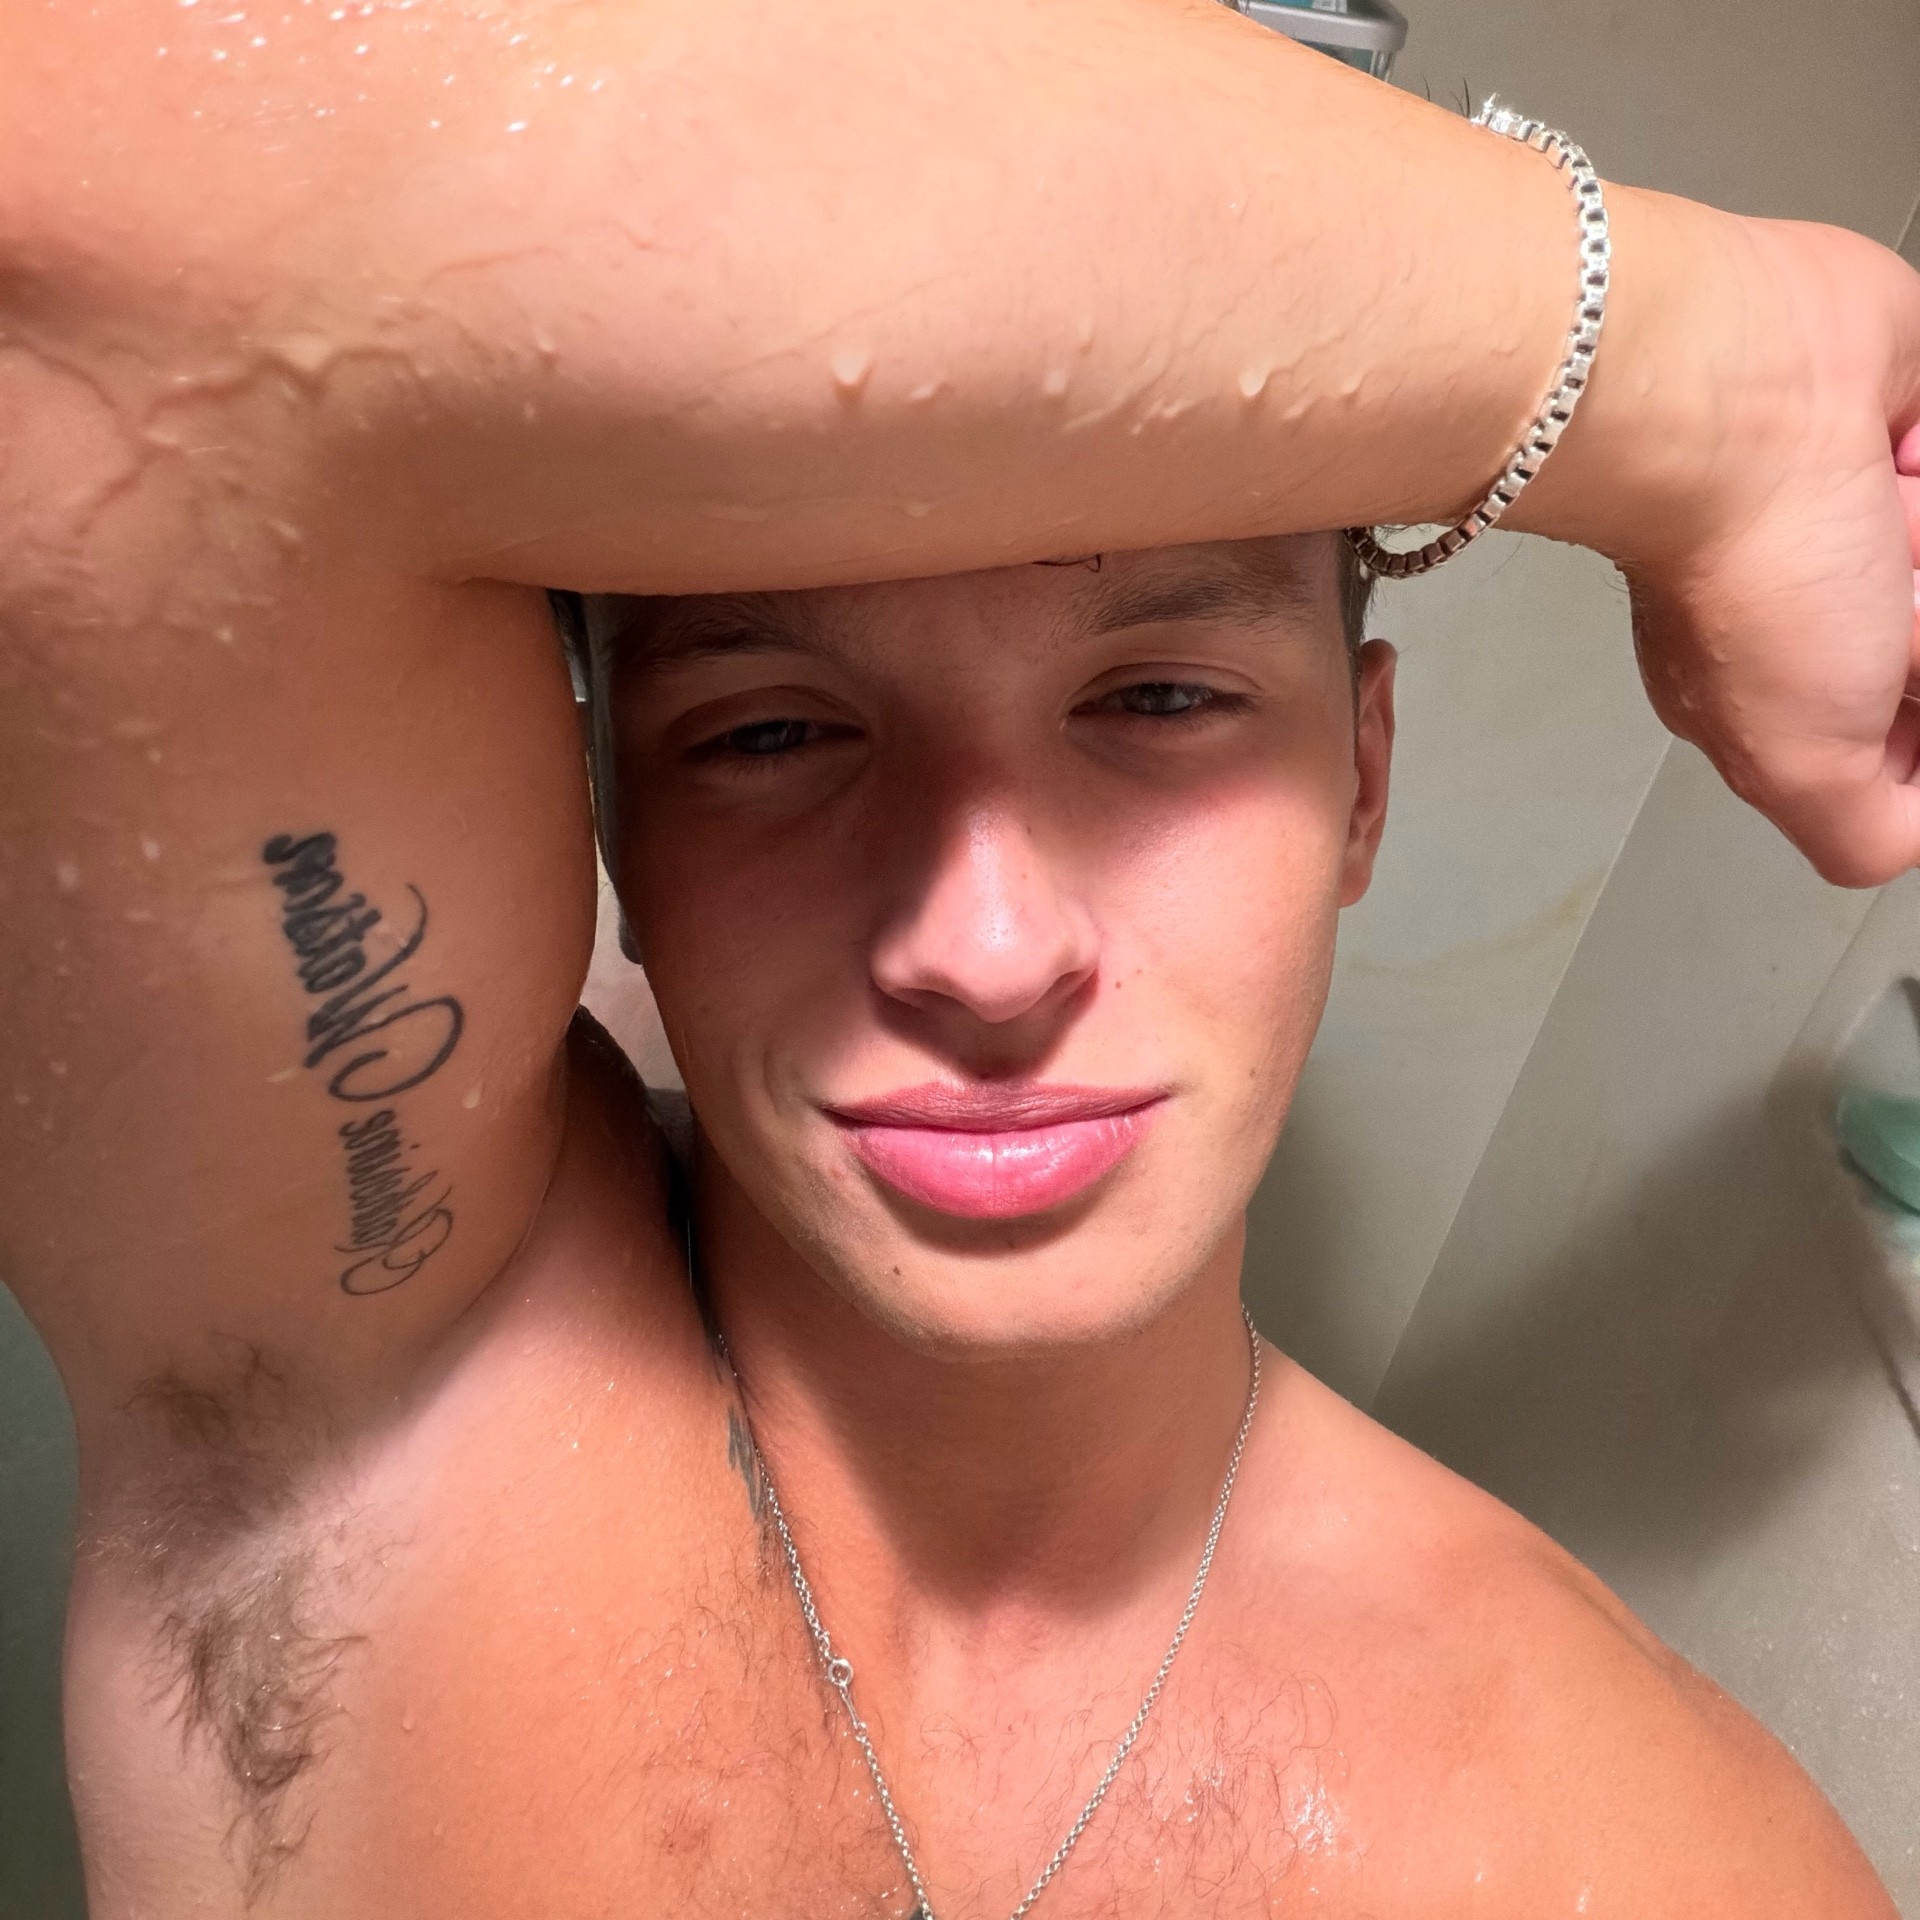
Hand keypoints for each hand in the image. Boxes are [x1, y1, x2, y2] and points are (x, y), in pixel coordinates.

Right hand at [1531, 205, 1919, 886]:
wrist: (1742, 416)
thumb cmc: (1746, 568)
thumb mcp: (1802, 769)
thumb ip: (1863, 832)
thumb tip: (1915, 825)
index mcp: (1794, 687)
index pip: (1911, 743)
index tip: (1901, 700)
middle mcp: (1842, 600)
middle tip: (1888, 616)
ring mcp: (1883, 514)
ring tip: (1892, 527)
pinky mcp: (1915, 434)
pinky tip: (1903, 466)